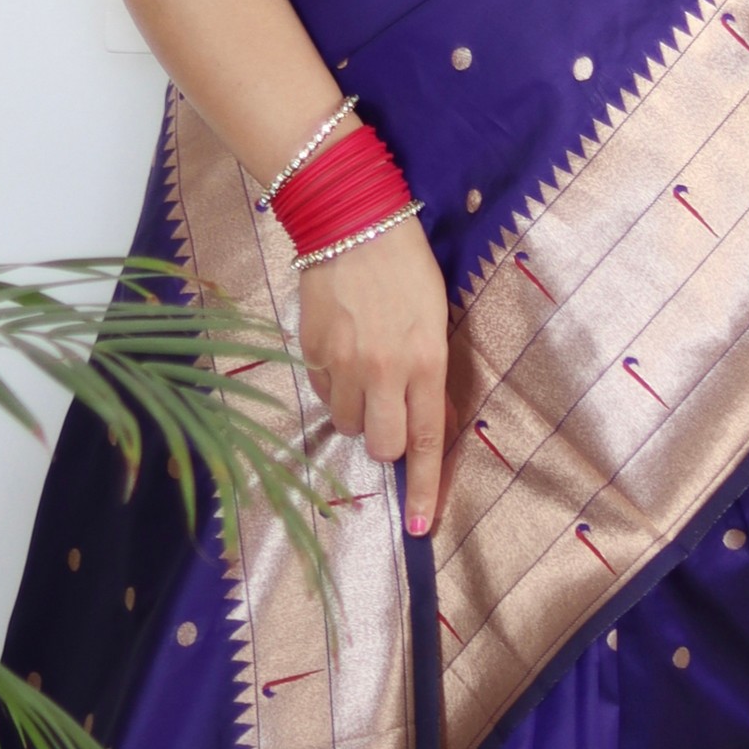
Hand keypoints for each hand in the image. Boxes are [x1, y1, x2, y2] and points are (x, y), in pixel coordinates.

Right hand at [295, 213, 450, 538]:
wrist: (354, 221)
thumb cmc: (408, 268)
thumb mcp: (436, 321)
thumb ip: (430, 375)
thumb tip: (422, 422)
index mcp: (425, 362)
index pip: (425, 443)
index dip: (422, 490)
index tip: (419, 527)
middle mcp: (384, 371)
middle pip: (382, 446)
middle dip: (386, 440)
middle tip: (389, 408)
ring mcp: (343, 363)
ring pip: (348, 424)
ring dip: (359, 410)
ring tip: (364, 369)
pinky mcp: (311, 351)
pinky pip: (322, 393)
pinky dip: (333, 385)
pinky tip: (342, 351)